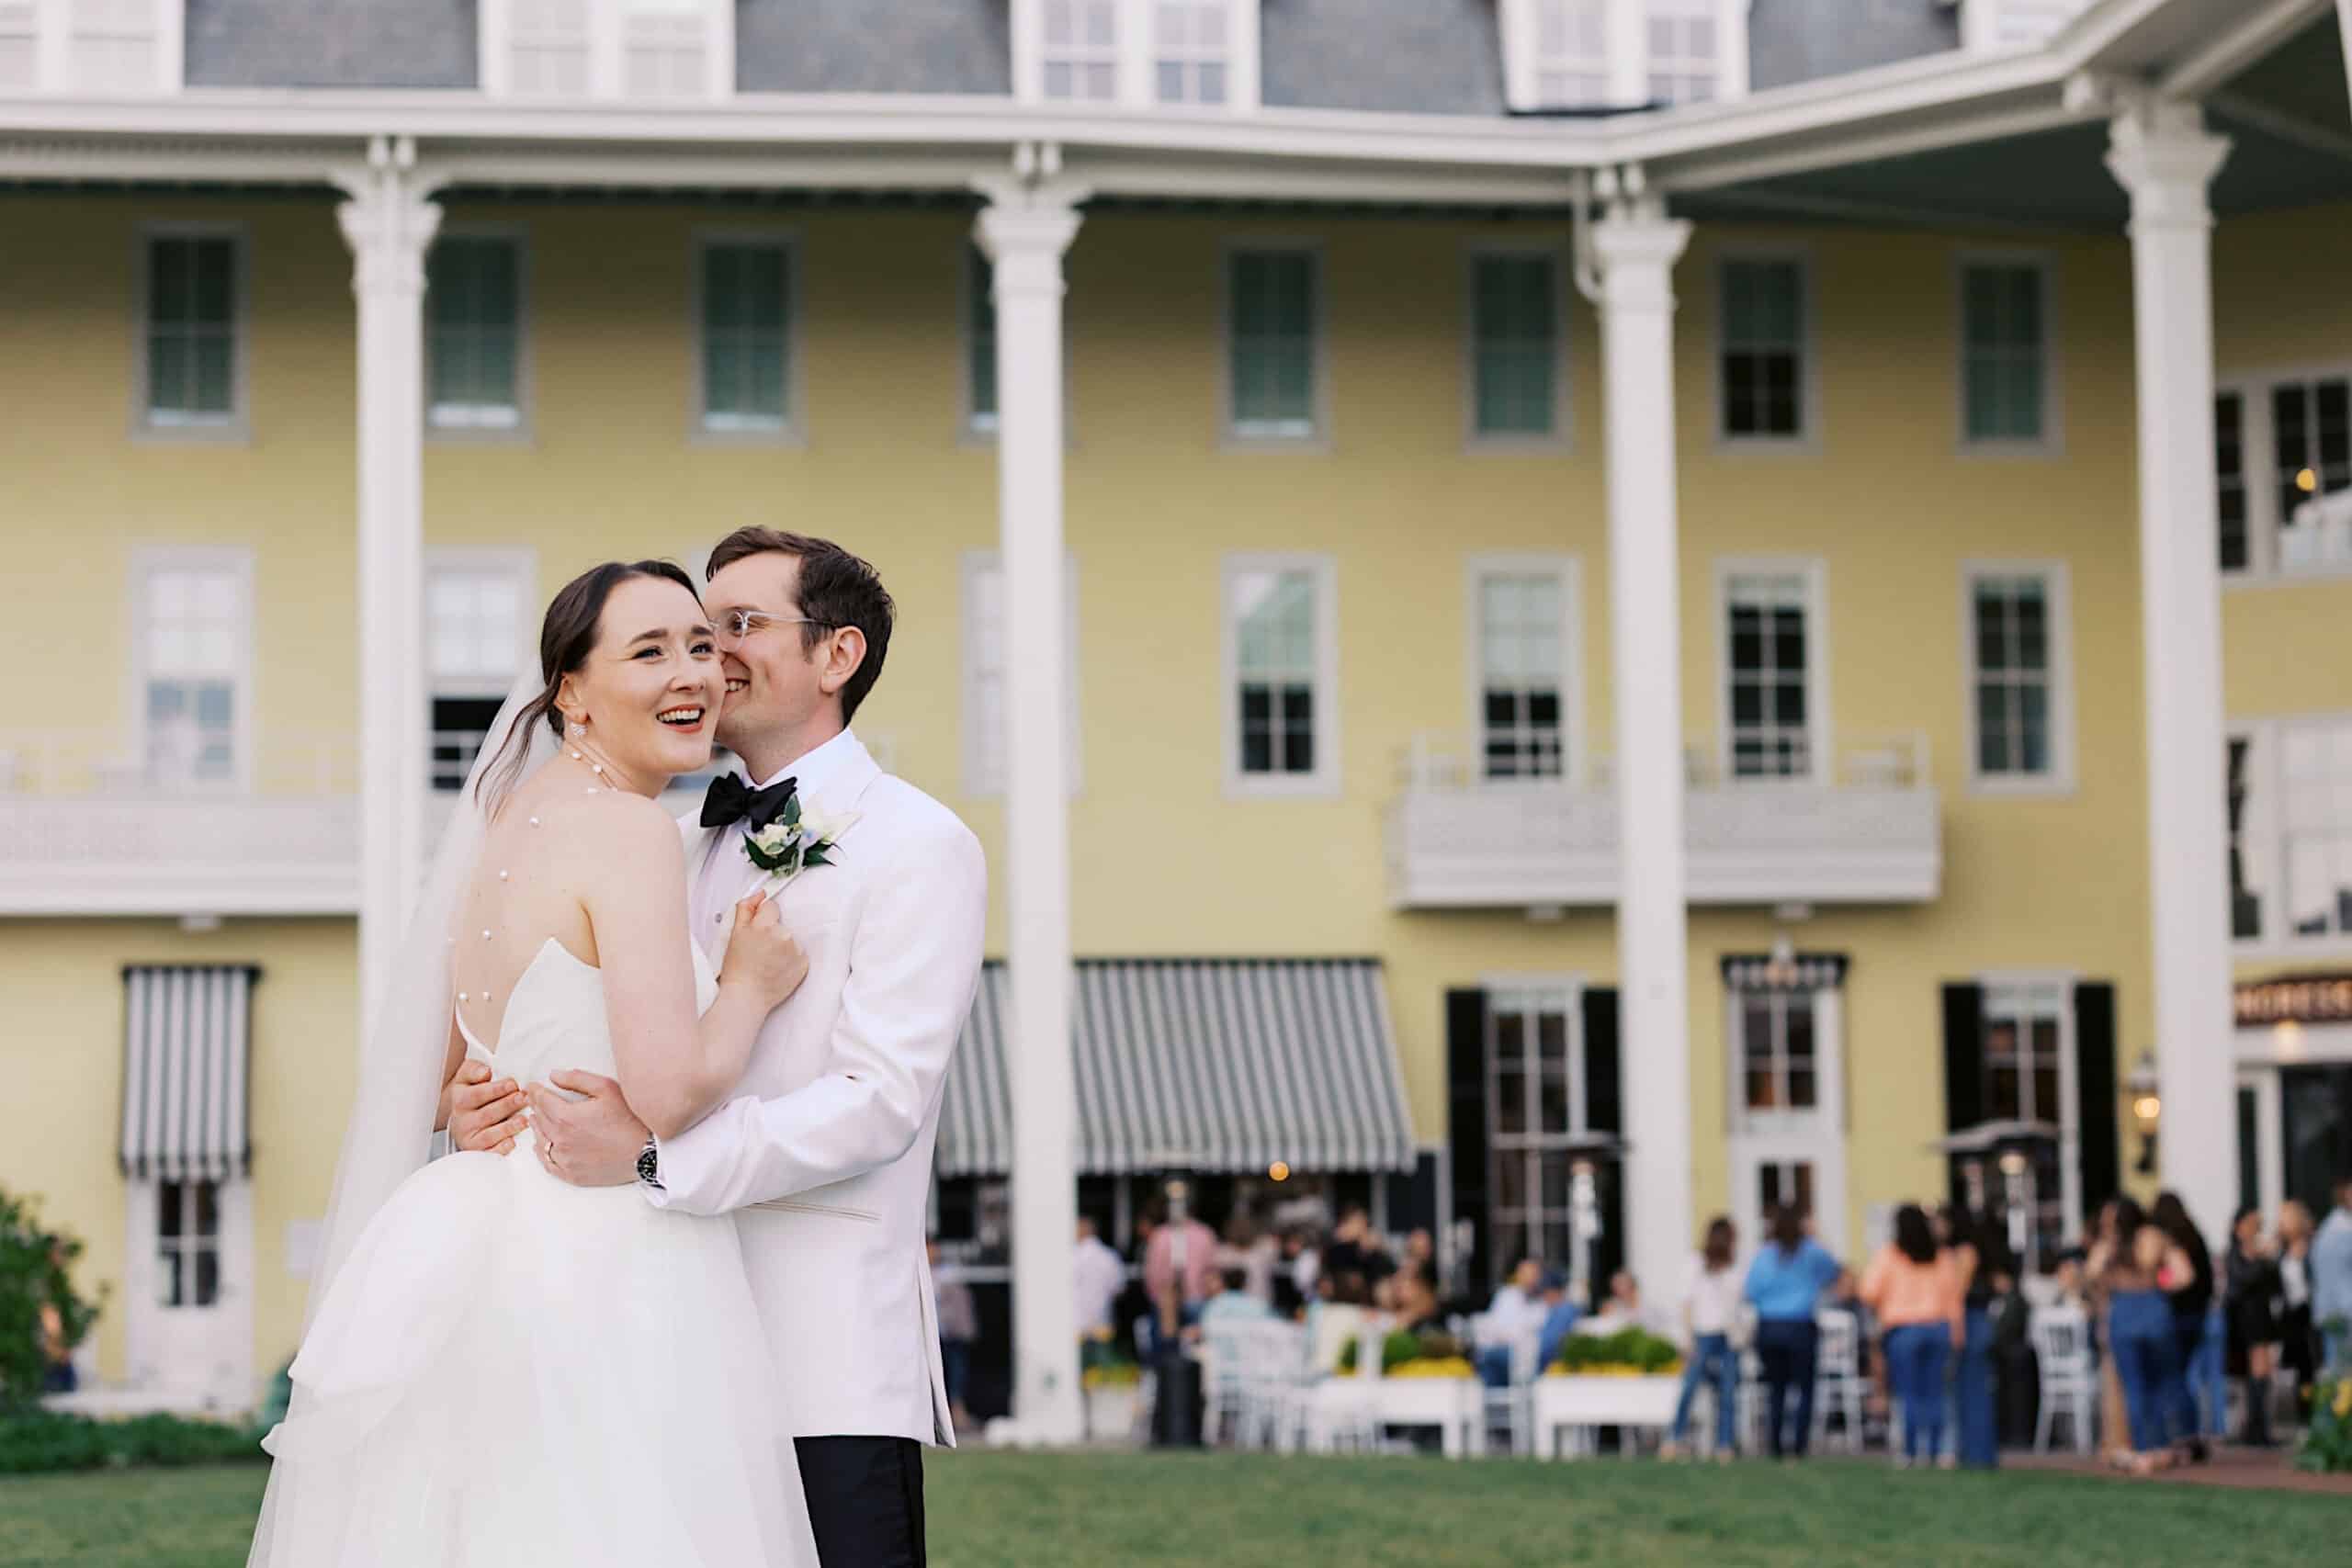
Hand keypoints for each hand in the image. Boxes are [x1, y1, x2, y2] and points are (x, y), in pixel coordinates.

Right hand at [447, 1059, 527, 1155]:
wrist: (462, 1117)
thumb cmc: (471, 1093)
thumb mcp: (468, 1077)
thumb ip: (474, 1070)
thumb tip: (484, 1072)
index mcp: (460, 1099)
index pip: (476, 1094)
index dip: (495, 1089)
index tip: (512, 1084)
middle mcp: (463, 1120)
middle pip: (486, 1114)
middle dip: (507, 1105)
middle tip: (523, 1098)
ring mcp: (470, 1137)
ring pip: (489, 1135)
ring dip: (507, 1127)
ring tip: (523, 1120)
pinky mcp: (477, 1151)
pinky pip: (489, 1153)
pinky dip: (500, 1149)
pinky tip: (512, 1143)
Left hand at [528, 1070, 649, 1187]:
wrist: (646, 1152)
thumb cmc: (630, 1119)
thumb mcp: (607, 1088)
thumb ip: (577, 1079)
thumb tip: (553, 1076)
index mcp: (566, 1117)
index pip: (541, 1100)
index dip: (535, 1091)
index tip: (532, 1087)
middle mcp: (560, 1139)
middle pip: (539, 1119)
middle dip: (536, 1106)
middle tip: (535, 1100)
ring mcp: (565, 1159)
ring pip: (540, 1140)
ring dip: (537, 1127)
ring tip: (536, 1119)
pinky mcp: (571, 1174)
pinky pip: (547, 1163)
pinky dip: (541, 1152)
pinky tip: (540, 1145)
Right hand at [719, 890, 808, 1009]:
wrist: (747, 996)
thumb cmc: (737, 968)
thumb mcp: (735, 933)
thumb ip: (746, 909)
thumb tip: (760, 894)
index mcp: (765, 925)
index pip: (771, 907)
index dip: (763, 918)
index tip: (757, 931)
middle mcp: (784, 935)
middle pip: (781, 924)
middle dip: (772, 933)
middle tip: (759, 950)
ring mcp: (796, 950)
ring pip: (789, 939)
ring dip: (781, 946)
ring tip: (767, 962)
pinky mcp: (804, 963)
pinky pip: (797, 953)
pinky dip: (789, 958)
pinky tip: (777, 968)